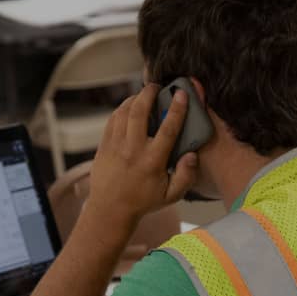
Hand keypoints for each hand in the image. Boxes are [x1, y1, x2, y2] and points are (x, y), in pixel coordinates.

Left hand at [87, 84, 198, 227]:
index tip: (181, 94)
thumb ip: (186, 176)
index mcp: (152, 161)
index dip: (176, 109)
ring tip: (144, 94)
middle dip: (148, 94)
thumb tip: (192, 155)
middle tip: (156, 86)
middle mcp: (133, 150)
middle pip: (139, 112)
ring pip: (123, 112)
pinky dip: (122, 108)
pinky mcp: (104, 145)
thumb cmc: (143, 201)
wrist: (110, 209)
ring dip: (134, 98)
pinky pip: (113, 119)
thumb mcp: (171, 195)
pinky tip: (129, 107)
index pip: (168, 129)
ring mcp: (116, 146)